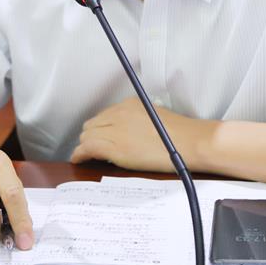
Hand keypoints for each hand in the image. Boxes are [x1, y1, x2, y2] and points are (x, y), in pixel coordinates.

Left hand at [70, 97, 204, 171]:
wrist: (188, 143)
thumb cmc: (179, 135)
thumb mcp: (155, 118)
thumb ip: (139, 120)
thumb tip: (131, 130)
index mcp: (130, 105)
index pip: (105, 115)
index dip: (101, 128)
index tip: (101, 135)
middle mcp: (119, 114)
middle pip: (93, 124)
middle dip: (91, 136)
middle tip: (92, 147)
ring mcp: (115, 130)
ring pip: (87, 136)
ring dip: (85, 145)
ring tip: (86, 155)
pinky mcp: (114, 147)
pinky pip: (87, 148)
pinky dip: (79, 154)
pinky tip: (78, 159)